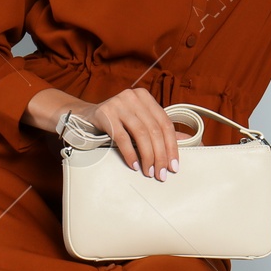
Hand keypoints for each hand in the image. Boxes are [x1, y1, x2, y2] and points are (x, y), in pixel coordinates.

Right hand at [70, 89, 193, 179]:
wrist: (84, 117)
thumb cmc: (116, 121)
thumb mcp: (138, 121)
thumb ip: (159, 129)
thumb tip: (186, 140)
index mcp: (145, 97)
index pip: (165, 123)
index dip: (172, 146)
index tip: (174, 166)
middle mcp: (133, 97)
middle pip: (154, 130)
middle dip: (160, 155)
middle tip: (161, 174)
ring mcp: (118, 104)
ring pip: (141, 134)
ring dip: (147, 157)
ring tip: (149, 172)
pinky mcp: (105, 114)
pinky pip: (122, 138)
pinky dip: (130, 154)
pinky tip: (134, 166)